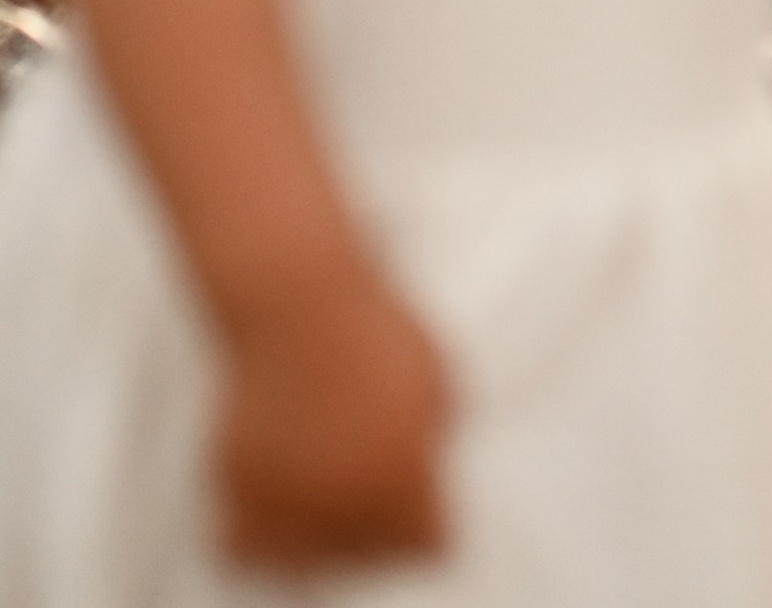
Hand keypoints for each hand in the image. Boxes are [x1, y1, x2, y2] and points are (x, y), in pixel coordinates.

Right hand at [218, 259, 449, 570]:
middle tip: (376, 490)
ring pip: (305, 567)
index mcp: (402, 479)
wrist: (298, 300)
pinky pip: (246, 548)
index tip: (426, 501)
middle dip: (380, 531)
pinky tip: (280, 511)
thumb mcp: (439, 380)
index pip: (429, 547)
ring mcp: (284, 502)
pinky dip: (261, 541)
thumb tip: (432, 477)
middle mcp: (343, 504)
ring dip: (321, 545)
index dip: (431, 523)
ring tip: (329, 507)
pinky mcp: (236, 489)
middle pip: (370, 559)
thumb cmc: (375, 330)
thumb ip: (439, 442)